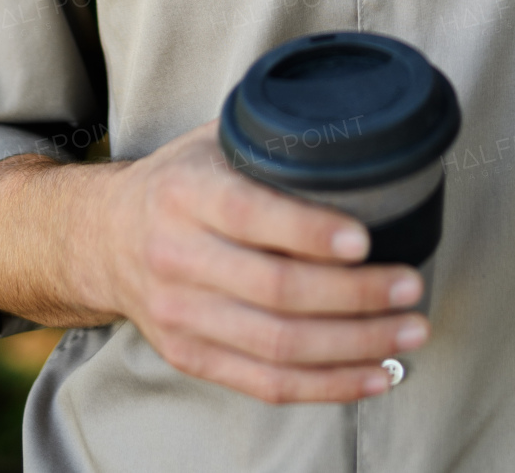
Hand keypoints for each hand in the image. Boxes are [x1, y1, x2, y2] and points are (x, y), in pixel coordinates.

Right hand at [99, 123, 428, 402]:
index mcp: (187, 192)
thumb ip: (274, 136)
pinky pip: (266, 384)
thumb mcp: (215, 139)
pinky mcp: (191, 356)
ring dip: (354, 345)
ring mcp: (182, 315)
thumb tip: (361, 129)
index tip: (364, 239)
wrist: (104, 237)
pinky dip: (328, 385)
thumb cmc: (181, 180)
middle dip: (355, 295)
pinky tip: (374, 376)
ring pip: (278, 346)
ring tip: (408, 331)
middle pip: (275, 292)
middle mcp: (179, 256)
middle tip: (411, 285)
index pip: (250, 215)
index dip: (309, 232)